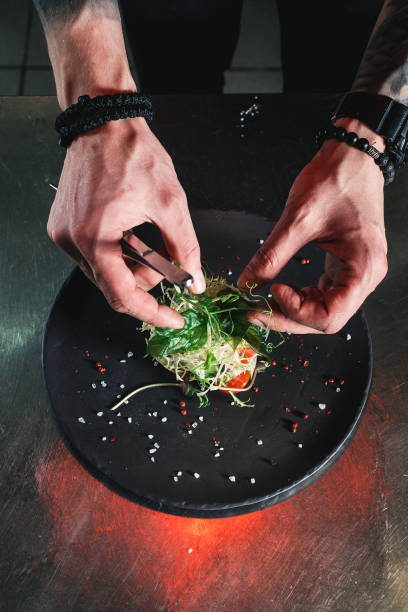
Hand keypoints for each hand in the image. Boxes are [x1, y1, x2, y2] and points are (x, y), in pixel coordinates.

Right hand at [47, 118, 205, 327]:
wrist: (103, 119)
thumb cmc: (132, 153)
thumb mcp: (170, 203)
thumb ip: (184, 248)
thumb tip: (194, 281)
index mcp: (93, 238)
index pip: (122, 296)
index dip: (151, 313)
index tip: (173, 318)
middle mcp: (71, 241)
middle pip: (113, 286)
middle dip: (146, 282)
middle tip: (168, 263)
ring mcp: (64, 234)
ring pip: (104, 272)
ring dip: (132, 266)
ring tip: (149, 239)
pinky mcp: (64, 226)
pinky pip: (94, 255)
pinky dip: (117, 254)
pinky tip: (131, 233)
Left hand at [238, 123, 387, 333]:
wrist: (353, 155)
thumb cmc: (337, 179)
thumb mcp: (299, 218)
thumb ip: (271, 255)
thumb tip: (247, 283)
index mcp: (363, 268)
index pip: (330, 317)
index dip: (297, 312)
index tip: (272, 291)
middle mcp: (365, 276)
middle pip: (326, 319)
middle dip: (288, 317)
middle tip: (255, 311)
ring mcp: (356, 273)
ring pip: (323, 310)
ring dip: (292, 310)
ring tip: (264, 300)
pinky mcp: (344, 266)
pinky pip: (323, 294)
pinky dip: (300, 297)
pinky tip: (280, 289)